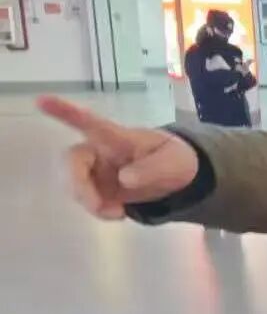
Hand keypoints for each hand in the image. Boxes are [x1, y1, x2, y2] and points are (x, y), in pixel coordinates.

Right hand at [39, 96, 199, 220]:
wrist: (179, 179)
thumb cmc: (173, 159)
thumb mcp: (173, 162)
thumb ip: (152, 169)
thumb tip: (124, 179)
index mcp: (117, 137)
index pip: (90, 122)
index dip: (65, 112)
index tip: (41, 100)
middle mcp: (100, 151)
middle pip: (73, 162)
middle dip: (79, 185)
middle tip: (99, 206)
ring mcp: (97, 171)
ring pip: (75, 185)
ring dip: (91, 203)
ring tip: (118, 213)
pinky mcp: (99, 189)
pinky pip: (87, 201)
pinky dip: (100, 211)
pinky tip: (120, 213)